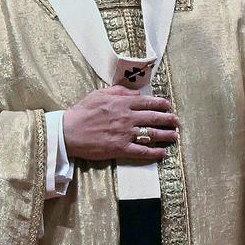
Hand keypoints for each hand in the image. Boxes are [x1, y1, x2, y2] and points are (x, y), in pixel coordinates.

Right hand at [63, 85, 178, 162]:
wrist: (69, 131)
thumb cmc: (82, 111)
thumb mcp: (99, 94)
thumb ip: (120, 91)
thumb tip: (136, 93)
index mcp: (122, 103)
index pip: (148, 102)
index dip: (161, 104)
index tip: (168, 106)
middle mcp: (127, 117)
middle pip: (154, 117)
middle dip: (168, 119)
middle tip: (176, 121)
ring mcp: (125, 134)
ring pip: (152, 134)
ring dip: (166, 135)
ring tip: (174, 136)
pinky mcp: (120, 149)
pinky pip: (142, 151)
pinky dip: (154, 153)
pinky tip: (162, 153)